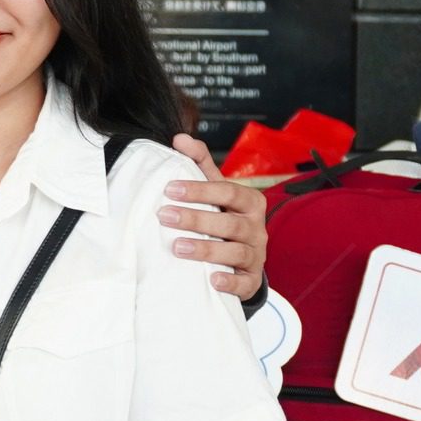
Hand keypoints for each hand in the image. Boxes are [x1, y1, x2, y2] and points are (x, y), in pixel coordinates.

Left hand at [163, 133, 267, 300]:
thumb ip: (200, 164)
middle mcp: (256, 228)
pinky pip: (245, 282)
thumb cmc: (225, 217)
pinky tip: (211, 280)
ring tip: (177, 247)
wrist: (244, 258)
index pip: (228, 191)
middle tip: (164, 216)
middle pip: (229, 223)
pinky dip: (230, 281)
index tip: (169, 189)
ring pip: (235, 252)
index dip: (200, 190)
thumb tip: (180, 138)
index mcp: (249, 203)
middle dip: (196, 219)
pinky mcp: (251, 279)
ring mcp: (256, 254)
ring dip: (206, 249)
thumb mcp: (216, 191)